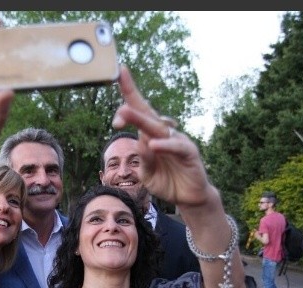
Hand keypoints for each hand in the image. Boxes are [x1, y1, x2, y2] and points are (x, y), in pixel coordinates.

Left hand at [111, 66, 210, 208]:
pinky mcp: (189, 152)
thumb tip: (140, 143)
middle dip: (130, 103)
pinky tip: (153, 144)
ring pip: (157, 127)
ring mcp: (176, 140)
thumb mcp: (147, 174)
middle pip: (146, 113)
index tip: (119, 75)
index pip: (138, 109)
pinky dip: (164, 145)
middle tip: (113, 99)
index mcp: (150, 134)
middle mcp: (163, 132)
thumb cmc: (166, 181)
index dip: (129, 91)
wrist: (188, 197)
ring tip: (124, 114)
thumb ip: (143, 160)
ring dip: (140, 120)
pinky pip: (176, 146)